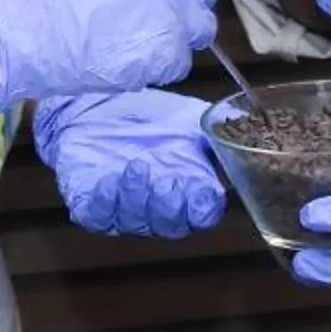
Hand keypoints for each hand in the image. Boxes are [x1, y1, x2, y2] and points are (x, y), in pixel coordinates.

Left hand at [36, 90, 224, 237]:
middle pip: (171, 226)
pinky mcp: (92, 207)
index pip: (203, 215)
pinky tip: (109, 177)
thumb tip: (238, 128)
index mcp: (188, 190)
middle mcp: (158, 206)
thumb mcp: (190, 118)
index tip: (202, 192)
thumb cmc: (149, 115)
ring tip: (137, 164)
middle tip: (167, 181)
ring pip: (136, 223)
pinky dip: (106, 200)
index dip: (203, 209)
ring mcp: (125, 210)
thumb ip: (216, 131)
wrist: (101, 105)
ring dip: (138, 197)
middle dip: (169, 207)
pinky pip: (100, 217)